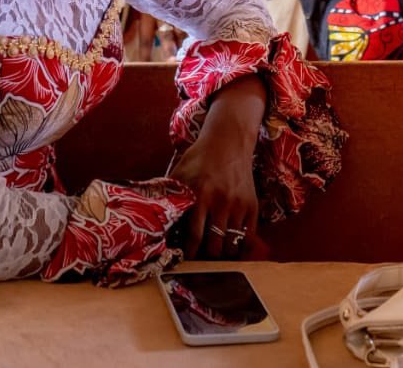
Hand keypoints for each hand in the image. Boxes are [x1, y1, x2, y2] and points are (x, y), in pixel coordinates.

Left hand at [169, 137, 258, 259]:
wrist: (228, 142)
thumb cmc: (200, 158)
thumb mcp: (179, 174)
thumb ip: (169, 196)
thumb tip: (150, 218)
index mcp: (200, 196)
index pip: (194, 236)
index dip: (190, 253)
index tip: (185, 260)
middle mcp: (221, 202)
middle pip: (215, 245)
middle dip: (207, 258)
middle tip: (201, 260)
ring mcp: (239, 205)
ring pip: (232, 244)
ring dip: (223, 253)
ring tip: (215, 255)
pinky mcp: (252, 205)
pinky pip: (248, 235)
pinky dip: (240, 245)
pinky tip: (231, 246)